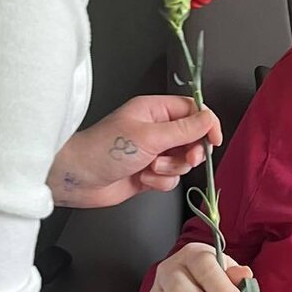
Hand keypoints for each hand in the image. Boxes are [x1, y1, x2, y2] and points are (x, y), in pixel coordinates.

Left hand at [48, 95, 221, 207]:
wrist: (78, 179)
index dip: (206, 124)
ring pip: (182, 161)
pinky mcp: (149, 173)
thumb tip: (209, 120)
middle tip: (185, 158)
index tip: (213, 139)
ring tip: (150, 168)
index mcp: (154, 110)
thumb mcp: (149, 136)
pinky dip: (160, 181)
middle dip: (190, 152)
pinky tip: (143, 179)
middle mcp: (155, 129)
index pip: (192, 111)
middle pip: (192, 138)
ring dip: (171, 169)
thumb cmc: (104, 149)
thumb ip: (184, 129)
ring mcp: (153, 152)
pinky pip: (171, 178)